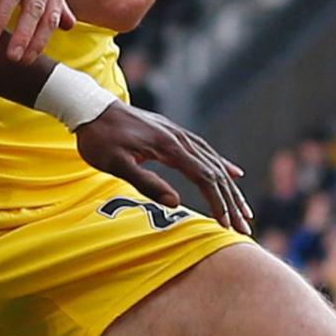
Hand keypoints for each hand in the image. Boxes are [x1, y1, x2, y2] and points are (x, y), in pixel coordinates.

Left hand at [73, 103, 249, 233]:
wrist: (90, 107)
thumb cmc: (99, 139)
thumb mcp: (115, 164)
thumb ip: (145, 182)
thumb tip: (175, 203)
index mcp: (168, 147)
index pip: (204, 178)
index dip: (218, 203)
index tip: (227, 225)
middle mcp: (179, 138)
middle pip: (215, 172)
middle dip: (231, 202)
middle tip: (245, 227)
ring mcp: (177, 134)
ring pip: (213, 162)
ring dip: (230, 188)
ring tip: (244, 209)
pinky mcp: (171, 133)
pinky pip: (204, 150)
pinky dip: (221, 165)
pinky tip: (232, 173)